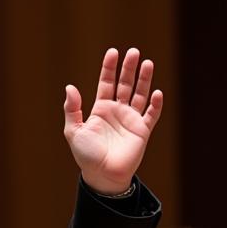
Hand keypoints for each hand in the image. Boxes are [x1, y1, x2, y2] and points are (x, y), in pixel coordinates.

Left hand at [63, 48, 162, 194]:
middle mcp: (117, 111)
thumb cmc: (86, 155)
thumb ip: (72, 109)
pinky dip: (155, 104)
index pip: (106, 83)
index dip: (109, 68)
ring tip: (147, 63)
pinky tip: (156, 93)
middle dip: (129, 68)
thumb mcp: (74, 131)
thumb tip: (70, 87)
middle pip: (125, 84)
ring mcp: (131, 120)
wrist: (102, 175)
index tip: (113, 52)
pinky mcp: (142, 131)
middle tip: (133, 52)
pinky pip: (151, 115)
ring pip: (140, 95)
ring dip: (144, 80)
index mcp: (100, 109)